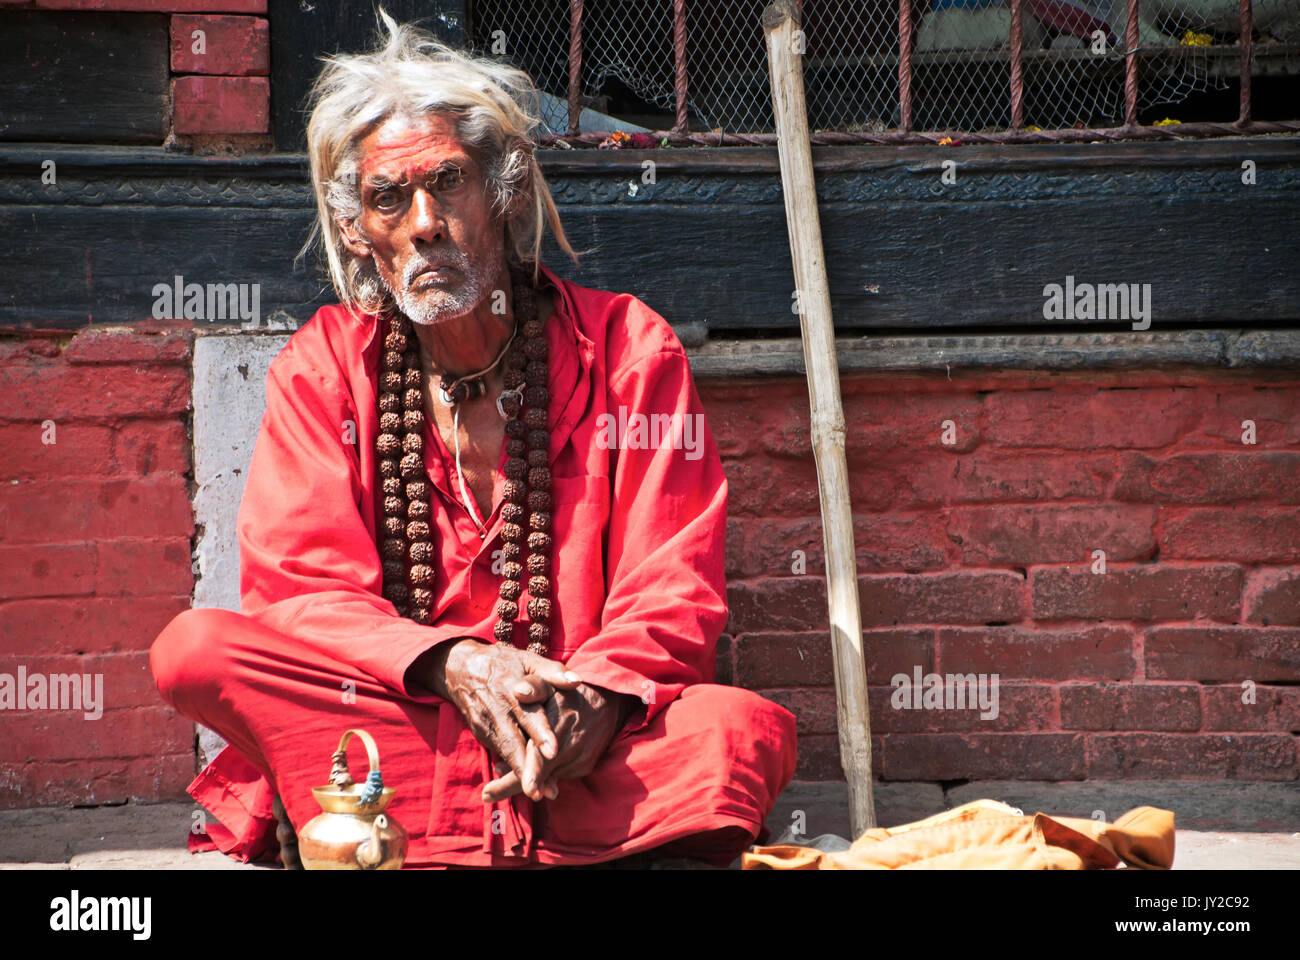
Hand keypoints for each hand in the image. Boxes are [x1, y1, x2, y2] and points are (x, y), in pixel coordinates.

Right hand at [419, 638, 583, 801]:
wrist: (460, 667)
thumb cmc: (503, 662)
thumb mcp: (527, 659)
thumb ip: (551, 672)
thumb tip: (577, 681)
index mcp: (512, 691)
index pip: (529, 715)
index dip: (541, 734)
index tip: (554, 752)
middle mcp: (498, 711)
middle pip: (512, 743)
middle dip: (525, 769)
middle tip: (539, 791)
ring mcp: (487, 725)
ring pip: (504, 754)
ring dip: (518, 776)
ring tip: (538, 794)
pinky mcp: (481, 734)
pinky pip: (498, 753)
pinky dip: (511, 769)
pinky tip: (527, 784)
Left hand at [481, 683, 638, 803]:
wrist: (609, 701)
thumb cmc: (571, 692)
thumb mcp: (552, 683)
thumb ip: (535, 687)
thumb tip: (517, 691)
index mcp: (560, 724)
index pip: (537, 757)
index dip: (516, 775)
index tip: (488, 790)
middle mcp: (572, 746)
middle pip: (538, 774)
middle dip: (510, 786)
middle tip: (486, 794)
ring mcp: (580, 759)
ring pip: (547, 778)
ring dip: (525, 779)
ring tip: (498, 783)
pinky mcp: (585, 766)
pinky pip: (559, 775)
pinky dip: (542, 777)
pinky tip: (527, 776)